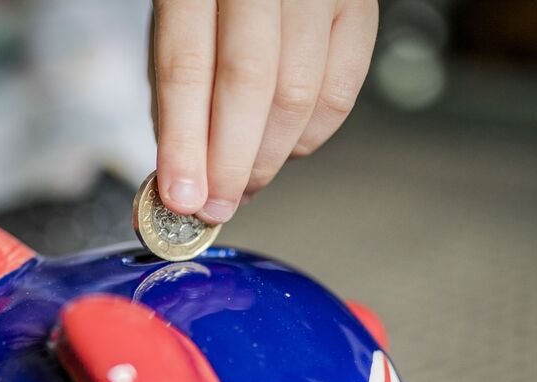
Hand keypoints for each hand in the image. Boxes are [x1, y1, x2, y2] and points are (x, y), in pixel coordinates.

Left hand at [150, 0, 378, 221]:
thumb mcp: (179, 21)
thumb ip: (178, 88)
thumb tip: (184, 170)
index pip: (187, 67)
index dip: (184, 142)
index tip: (181, 195)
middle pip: (248, 84)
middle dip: (230, 163)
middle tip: (215, 206)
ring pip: (298, 95)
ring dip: (268, 159)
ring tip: (243, 185)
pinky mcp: (358, 8)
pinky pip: (339, 92)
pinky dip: (309, 137)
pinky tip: (284, 150)